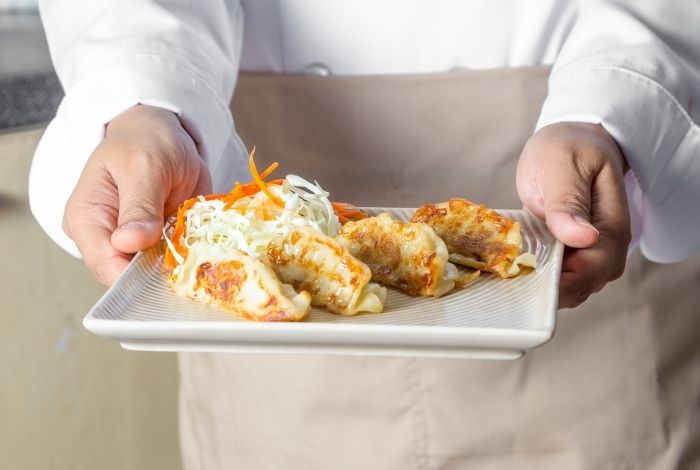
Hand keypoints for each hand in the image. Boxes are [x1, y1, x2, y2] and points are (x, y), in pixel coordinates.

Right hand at [63, 105, 210, 285]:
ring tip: (201, 249)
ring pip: (157, 273)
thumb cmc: (145, 141)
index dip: (134, 278)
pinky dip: (193, 255)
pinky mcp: (160, 243)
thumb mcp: (144, 166)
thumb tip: (129, 243)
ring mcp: (135, 244)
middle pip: (131, 277)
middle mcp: (107, 238)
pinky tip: (205, 246)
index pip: (105, 265)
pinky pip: (177, 261)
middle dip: (162, 274)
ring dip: (182, 265)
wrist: (164, 133)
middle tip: (194, 264)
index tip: (167, 274)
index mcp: (87, 220)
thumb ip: (139, 206)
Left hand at [516, 122, 630, 308]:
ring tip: (499, 273)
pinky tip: (505, 265)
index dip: (559, 285)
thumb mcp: (562, 165)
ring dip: (532, 284)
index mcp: (611, 229)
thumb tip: (584, 237)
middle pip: (577, 288)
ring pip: (563, 288)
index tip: (524, 285)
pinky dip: (529, 274)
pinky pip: (551, 275)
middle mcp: (604, 250)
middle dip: (541, 289)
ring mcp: (587, 255)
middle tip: (500, 280)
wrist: (573, 142)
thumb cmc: (568, 148)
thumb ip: (568, 202)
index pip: (591, 271)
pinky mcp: (568, 255)